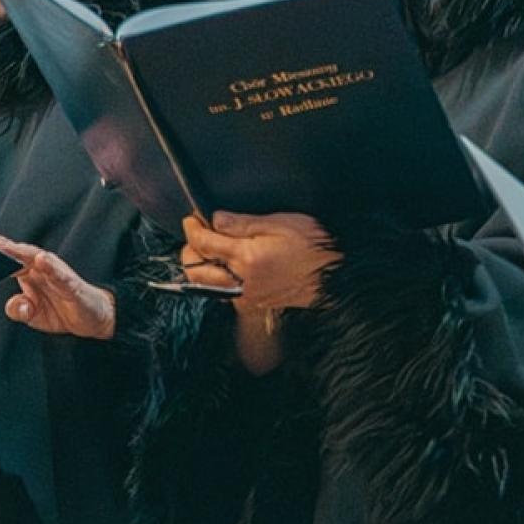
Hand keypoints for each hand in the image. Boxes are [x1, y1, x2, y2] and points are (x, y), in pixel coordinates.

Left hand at [0, 229, 114, 340]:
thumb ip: (19, 309)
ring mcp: (57, 274)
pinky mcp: (71, 285)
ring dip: (20, 251)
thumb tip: (14, 305)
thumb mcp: (33, 316)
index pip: (7, 257)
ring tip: (2, 246)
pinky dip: (51, 267)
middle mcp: (42, 268)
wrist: (93, 318)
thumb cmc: (62, 309)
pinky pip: (60, 274)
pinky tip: (41, 261)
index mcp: (30, 272)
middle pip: (18, 252)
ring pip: (36, 258)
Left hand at [181, 211, 338, 311]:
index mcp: (246, 258)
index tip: (192, 219)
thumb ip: (243, 222)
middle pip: (195, 271)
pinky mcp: (253, 304)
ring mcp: (245, 297)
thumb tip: (215, 219)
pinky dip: (217, 280)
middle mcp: (241, 282)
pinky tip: (228, 267)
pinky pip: (223, 294)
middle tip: (195, 234)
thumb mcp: (280, 223)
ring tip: (209, 249)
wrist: (334, 277)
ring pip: (205, 287)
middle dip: (188, 251)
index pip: (203, 244)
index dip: (192, 228)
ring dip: (200, 268)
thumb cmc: (314, 246)